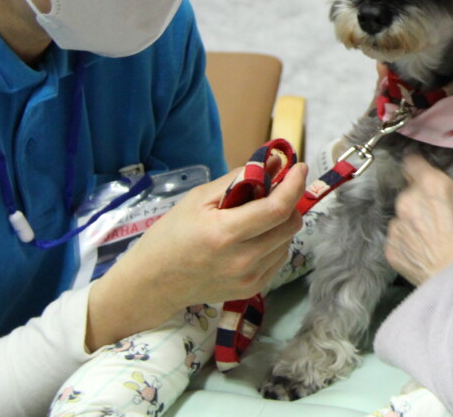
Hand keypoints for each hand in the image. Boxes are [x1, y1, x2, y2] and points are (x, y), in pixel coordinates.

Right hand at [86, 163, 306, 349]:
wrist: (154, 283)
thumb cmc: (172, 234)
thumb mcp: (199, 198)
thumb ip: (240, 179)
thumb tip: (275, 162)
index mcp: (224, 234)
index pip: (276, 209)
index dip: (294, 185)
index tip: (298, 167)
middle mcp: (242, 261)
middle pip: (289, 224)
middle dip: (289, 201)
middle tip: (275, 190)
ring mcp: (249, 279)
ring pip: (287, 240)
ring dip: (281, 222)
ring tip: (256, 217)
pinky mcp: (253, 290)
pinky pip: (279, 257)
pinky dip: (274, 241)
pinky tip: (252, 238)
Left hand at [385, 138, 452, 285]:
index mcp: (429, 184)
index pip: (413, 163)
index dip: (423, 169)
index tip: (434, 179)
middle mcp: (407, 201)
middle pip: (410, 191)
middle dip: (424, 199)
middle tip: (444, 213)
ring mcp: (397, 227)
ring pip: (404, 216)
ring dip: (416, 221)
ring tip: (437, 235)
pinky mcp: (392, 250)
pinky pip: (399, 240)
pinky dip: (410, 243)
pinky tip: (428, 250)